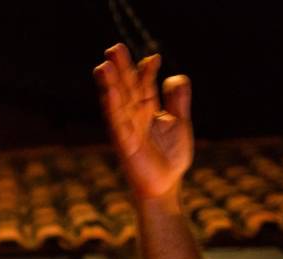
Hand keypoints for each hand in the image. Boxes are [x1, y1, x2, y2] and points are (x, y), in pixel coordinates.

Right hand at [93, 43, 192, 200]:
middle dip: (120, 69)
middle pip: (126, 89)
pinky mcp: (125, 145)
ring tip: (103, 66)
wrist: (165, 186)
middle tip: (114, 48)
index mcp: (147, 112)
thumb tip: (175, 76)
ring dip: (109, 85)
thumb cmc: (170, 158)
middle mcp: (134, 118)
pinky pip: (118, 124)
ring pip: (117, 104)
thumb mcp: (179, 123)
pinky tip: (110, 93)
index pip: (144, 86)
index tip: (153, 58)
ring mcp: (127, 131)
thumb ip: (178, 100)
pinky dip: (114, 108)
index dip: (146, 71)